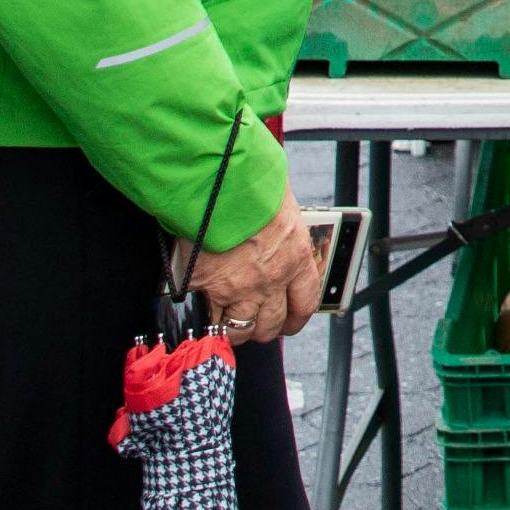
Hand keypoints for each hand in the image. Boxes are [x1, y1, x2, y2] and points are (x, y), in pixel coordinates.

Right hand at [183, 186, 323, 347]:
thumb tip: (276, 222)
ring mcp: (239, 288)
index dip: (296, 317)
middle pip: (273, 323)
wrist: (219, 180)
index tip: (290, 321)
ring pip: (241, 329)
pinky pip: (208, 320)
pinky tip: (204, 316)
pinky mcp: (206, 287)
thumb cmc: (252, 181)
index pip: (306, 301)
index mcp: (296, 256)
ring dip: (235, 329)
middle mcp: (272, 279)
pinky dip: (207, 321)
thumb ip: (281, 224)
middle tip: (255, 324)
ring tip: (227, 324)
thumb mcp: (281, 203)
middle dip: (265, 327)